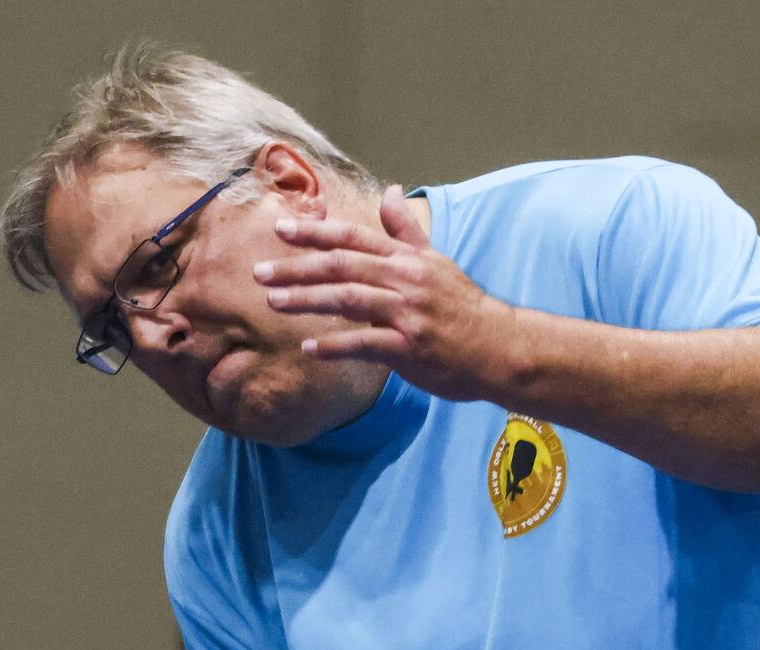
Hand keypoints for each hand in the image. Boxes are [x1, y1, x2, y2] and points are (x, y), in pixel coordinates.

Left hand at [255, 184, 506, 402]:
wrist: (499, 347)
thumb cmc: (463, 308)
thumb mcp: (436, 262)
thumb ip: (406, 231)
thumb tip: (390, 192)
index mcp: (406, 259)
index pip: (353, 237)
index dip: (314, 232)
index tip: (280, 229)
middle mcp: (404, 280)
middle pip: (341, 265)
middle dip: (296, 267)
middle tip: (260, 273)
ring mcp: (406, 313)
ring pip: (348, 299)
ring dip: (307, 300)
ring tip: (274, 303)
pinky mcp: (409, 347)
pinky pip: (365, 344)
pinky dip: (336, 345)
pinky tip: (309, 348)